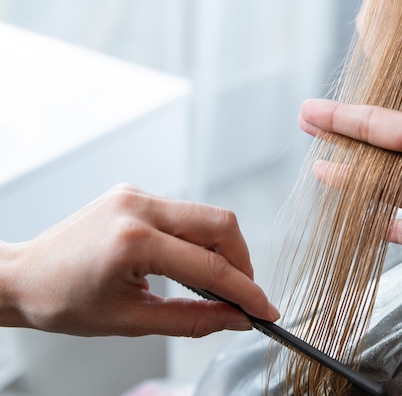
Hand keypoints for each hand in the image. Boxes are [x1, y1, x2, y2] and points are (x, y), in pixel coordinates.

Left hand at [1, 183, 278, 336]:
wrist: (22, 276)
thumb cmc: (62, 301)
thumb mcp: (131, 321)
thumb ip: (194, 320)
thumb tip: (235, 318)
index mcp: (133, 241)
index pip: (210, 267)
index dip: (245, 291)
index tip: (264, 310)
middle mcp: (138, 207)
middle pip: (221, 224)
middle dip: (242, 262)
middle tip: (242, 294)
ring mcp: (137, 195)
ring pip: (207, 215)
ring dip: (223, 250)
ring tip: (217, 282)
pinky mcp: (136, 194)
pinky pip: (186, 213)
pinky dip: (200, 240)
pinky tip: (191, 262)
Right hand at [299, 27, 401, 296]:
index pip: (383, 124)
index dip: (343, 117)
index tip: (308, 113)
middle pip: (385, 152)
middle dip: (346, 143)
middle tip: (311, 137)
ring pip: (393, 188)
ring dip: (360, 182)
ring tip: (324, 175)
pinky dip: (389, 225)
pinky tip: (367, 221)